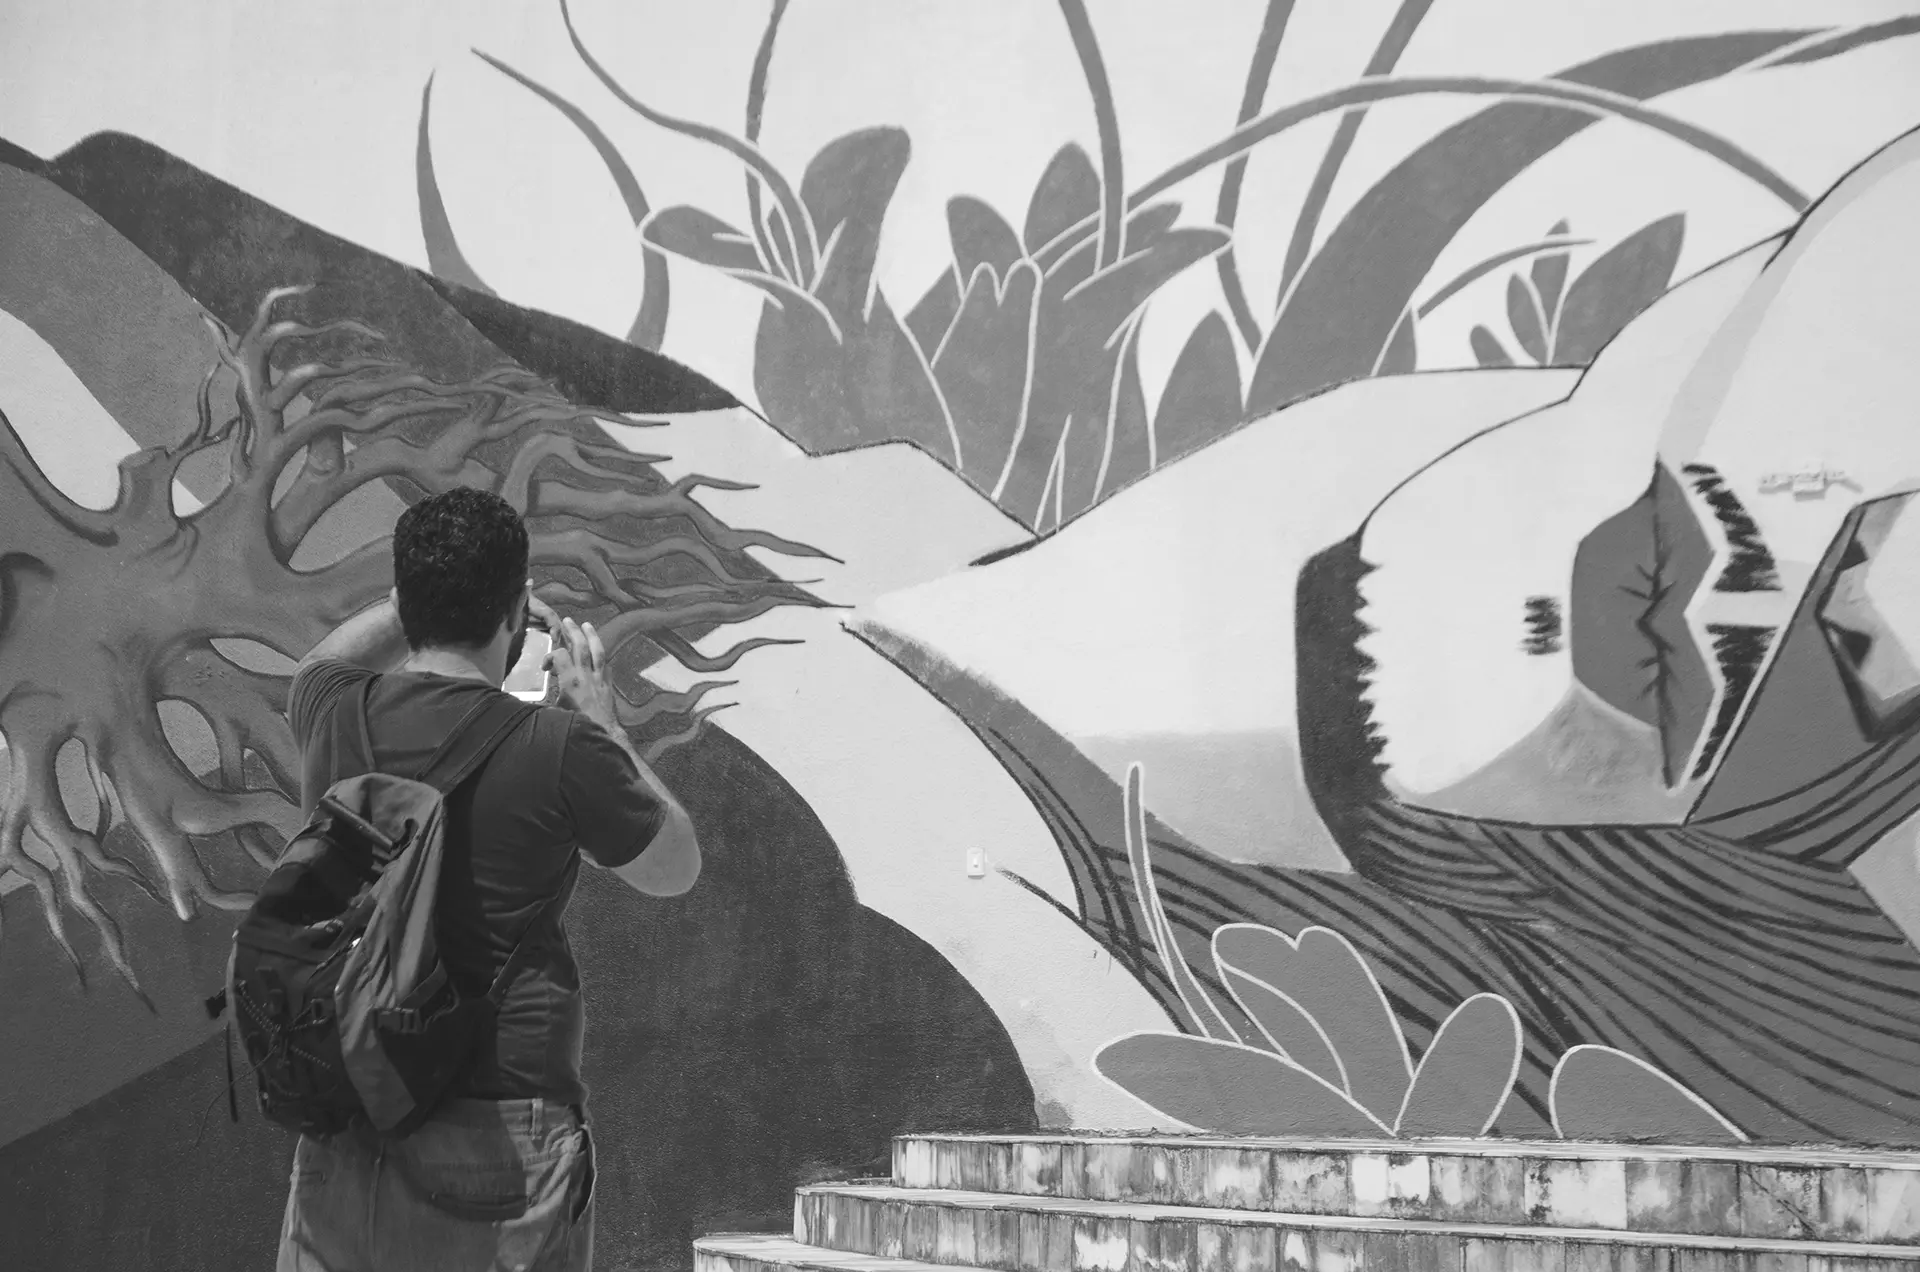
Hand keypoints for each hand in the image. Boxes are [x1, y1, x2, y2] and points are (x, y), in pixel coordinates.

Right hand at [532, 596, 619, 727]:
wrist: (603, 735)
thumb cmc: (577, 726)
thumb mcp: (554, 714)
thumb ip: (540, 705)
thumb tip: (521, 704)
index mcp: (571, 682)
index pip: (560, 655)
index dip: (550, 656)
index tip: (545, 666)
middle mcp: (586, 676)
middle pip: (581, 647)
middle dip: (573, 631)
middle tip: (568, 620)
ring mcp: (600, 679)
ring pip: (597, 651)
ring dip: (591, 636)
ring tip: (586, 624)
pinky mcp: (608, 685)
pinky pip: (605, 663)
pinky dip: (600, 654)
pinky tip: (598, 649)